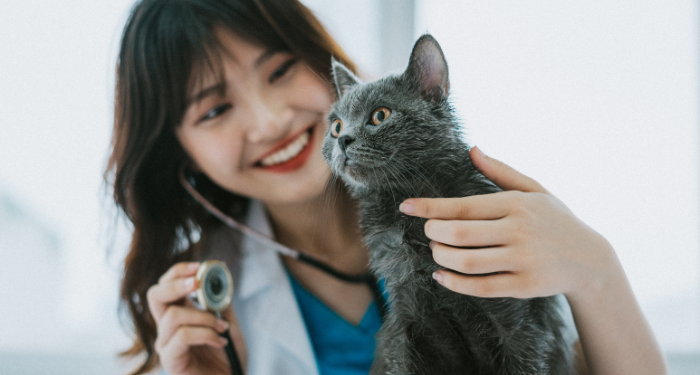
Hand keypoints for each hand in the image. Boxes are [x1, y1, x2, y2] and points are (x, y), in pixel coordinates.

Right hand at [147, 262, 246, 374]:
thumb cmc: (228, 356)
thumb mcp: (228, 324)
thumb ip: (221, 304)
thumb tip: (217, 279)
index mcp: (179, 313)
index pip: (165, 285)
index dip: (178, 272)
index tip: (200, 267)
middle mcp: (167, 327)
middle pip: (155, 295)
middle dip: (176, 284)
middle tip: (197, 284)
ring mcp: (165, 343)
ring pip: (173, 316)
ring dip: (204, 317)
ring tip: (223, 329)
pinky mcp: (169, 359)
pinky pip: (182, 336)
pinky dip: (205, 333)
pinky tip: (221, 341)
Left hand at [399, 146, 618, 299]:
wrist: (590, 260)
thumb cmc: (555, 220)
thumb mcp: (534, 190)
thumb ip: (501, 172)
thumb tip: (472, 149)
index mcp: (516, 204)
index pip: (463, 205)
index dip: (430, 207)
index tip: (405, 206)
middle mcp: (519, 231)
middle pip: (459, 234)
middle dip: (433, 233)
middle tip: (428, 232)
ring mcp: (522, 260)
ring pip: (466, 261)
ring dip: (441, 257)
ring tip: (436, 251)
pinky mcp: (524, 286)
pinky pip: (480, 287)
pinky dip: (454, 283)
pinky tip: (441, 276)